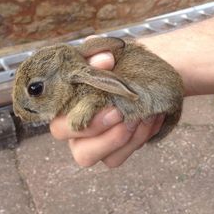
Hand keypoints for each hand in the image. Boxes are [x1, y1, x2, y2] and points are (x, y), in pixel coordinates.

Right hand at [49, 37, 164, 167]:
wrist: (134, 75)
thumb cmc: (111, 67)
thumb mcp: (101, 55)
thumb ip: (96, 53)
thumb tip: (105, 59)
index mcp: (67, 113)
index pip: (60, 127)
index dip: (82, 121)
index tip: (111, 106)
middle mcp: (78, 134)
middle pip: (80, 153)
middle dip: (105, 136)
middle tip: (124, 114)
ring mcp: (98, 146)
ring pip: (106, 160)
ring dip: (128, 139)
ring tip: (146, 114)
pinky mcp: (115, 153)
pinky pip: (122, 157)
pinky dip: (141, 138)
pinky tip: (153, 117)